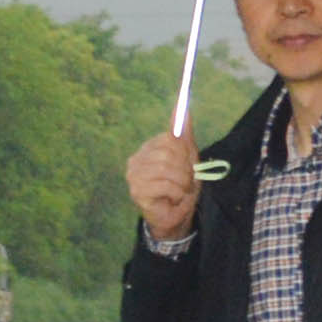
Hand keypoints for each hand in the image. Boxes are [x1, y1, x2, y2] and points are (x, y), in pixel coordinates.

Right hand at [124, 129, 201, 244]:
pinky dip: (176, 192)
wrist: (177, 215)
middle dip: (184, 169)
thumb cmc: (181, 186)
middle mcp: (136, 160)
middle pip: (168, 153)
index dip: (184, 153)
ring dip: (182, 182)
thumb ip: (183, 132)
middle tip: (185, 181)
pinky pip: (164, 185)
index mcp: (147, 149)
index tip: (187, 166)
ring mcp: (134, 176)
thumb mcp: (187, 156)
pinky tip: (173, 198)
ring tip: (181, 190)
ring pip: (166, 169)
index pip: (169, 139)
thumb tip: (183, 105)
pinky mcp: (137, 191)